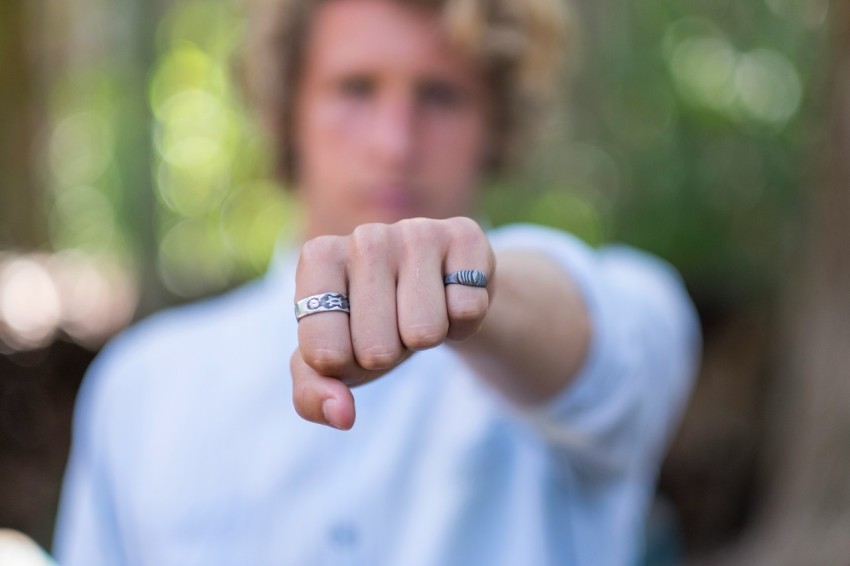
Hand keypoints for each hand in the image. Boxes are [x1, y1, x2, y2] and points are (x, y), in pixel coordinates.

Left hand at [290, 217, 494, 428]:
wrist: (433, 288)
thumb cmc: (369, 325)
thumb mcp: (333, 362)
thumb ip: (312, 394)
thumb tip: (341, 414)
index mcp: (318, 258)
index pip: (323, 354)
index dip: (343, 366)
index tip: (347, 342)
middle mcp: (365, 236)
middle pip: (376, 349)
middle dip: (388, 354)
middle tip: (391, 327)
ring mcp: (417, 231)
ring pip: (426, 332)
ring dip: (425, 340)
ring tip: (420, 314)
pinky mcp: (465, 235)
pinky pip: (467, 310)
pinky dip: (464, 323)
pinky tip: (451, 299)